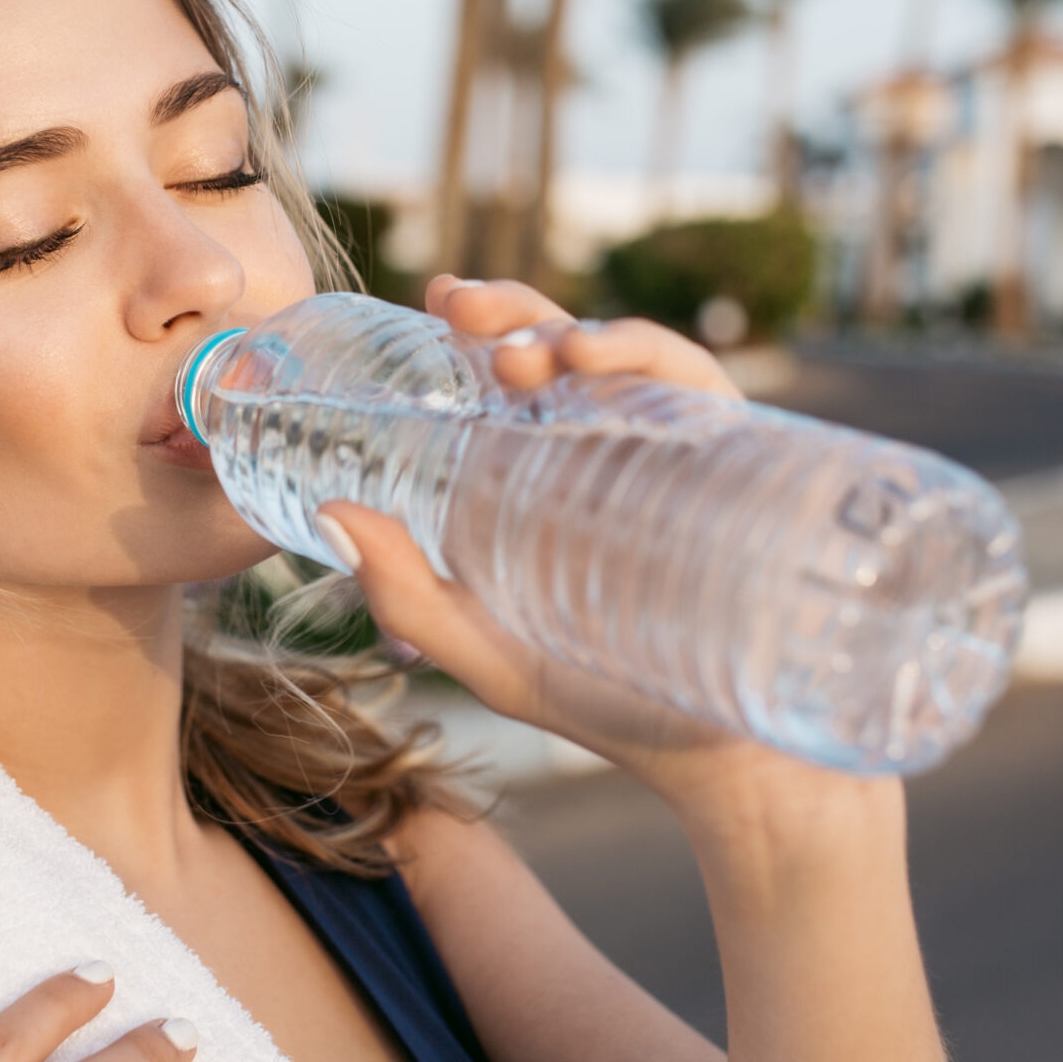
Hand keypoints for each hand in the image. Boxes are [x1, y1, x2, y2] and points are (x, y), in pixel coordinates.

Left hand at [317, 278, 775, 792]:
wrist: (729, 760)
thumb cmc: (612, 709)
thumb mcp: (490, 655)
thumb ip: (408, 594)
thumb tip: (331, 513)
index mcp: (547, 482)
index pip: (509, 384)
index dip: (475, 329)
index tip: (433, 301)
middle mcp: (608, 453)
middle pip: (558, 353)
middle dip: (508, 313)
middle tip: (457, 305)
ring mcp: (671, 450)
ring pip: (618, 355)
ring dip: (562, 331)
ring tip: (517, 357)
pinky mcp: (732, 457)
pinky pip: (689, 382)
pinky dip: (639, 353)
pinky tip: (591, 358)